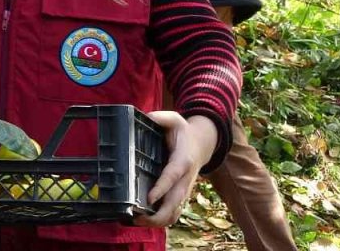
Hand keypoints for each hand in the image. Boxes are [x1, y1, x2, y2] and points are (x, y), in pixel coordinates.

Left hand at [133, 112, 218, 227]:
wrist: (202, 144)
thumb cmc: (183, 131)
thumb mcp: (174, 119)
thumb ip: (161, 118)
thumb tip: (146, 117)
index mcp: (183, 160)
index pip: (172, 176)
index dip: (162, 188)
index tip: (149, 198)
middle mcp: (185, 179)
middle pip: (176, 202)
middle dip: (158, 214)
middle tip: (137, 219)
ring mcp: (184, 189)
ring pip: (176, 212)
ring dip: (158, 221)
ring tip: (137, 222)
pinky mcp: (180, 195)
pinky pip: (174, 212)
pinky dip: (161, 220)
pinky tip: (143, 221)